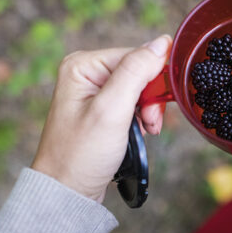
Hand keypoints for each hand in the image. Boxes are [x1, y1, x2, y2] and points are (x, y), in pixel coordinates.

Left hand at [31, 35, 170, 201]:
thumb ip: (136, 71)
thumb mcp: (112, 110)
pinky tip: (140, 132)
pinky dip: (143, 118)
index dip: (153, 80)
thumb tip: (162, 42)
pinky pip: (135, 102)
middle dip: (151, 98)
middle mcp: (86, 73)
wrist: (69, 190)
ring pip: (141, 88)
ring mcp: (94, 91)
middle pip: (140, 71)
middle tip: (148, 122)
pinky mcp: (103, 108)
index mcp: (82, 65)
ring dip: (150, 110)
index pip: (136, 55)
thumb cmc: (81, 154)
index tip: (152, 108)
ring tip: (145, 131)